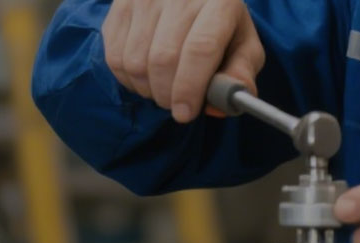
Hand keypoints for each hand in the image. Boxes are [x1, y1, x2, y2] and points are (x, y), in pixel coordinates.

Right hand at [102, 0, 264, 122]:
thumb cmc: (221, 25)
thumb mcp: (244, 45)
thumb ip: (240, 74)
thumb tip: (222, 104)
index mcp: (220, 2)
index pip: (200, 48)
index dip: (190, 87)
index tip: (185, 114)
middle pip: (164, 58)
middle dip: (168, 95)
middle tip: (177, 106)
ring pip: (136, 62)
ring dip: (148, 89)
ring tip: (164, 89)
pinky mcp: (121, 5)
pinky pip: (115, 57)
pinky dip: (129, 79)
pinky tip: (147, 77)